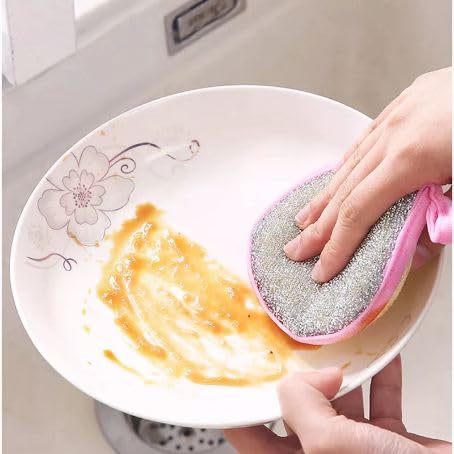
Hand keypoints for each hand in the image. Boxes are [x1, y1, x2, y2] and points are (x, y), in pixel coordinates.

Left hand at [225, 356, 450, 452]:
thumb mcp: (332, 445)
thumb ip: (304, 404)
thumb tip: (316, 376)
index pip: (254, 438)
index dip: (244, 407)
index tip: (242, 374)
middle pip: (299, 414)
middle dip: (301, 380)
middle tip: (296, 349)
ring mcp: (360, 453)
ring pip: (342, 404)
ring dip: (345, 373)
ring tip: (340, 346)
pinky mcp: (393, 446)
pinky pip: (382, 405)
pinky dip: (384, 379)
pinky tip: (385, 356)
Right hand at [284, 67, 451, 281]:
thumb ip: (440, 220)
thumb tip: (415, 246)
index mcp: (412, 158)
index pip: (357, 212)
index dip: (336, 245)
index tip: (321, 269)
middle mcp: (395, 134)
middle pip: (343, 191)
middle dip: (317, 228)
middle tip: (296, 249)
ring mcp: (398, 115)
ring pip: (350, 163)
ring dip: (324, 197)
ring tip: (305, 220)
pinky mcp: (406, 103)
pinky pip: (365, 138)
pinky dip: (347, 164)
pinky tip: (336, 177)